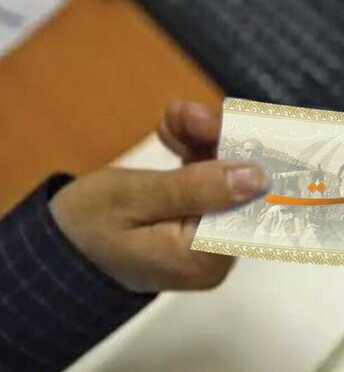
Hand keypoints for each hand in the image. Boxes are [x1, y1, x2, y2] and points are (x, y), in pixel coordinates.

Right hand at [50, 102, 267, 292]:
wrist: (55, 248)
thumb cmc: (83, 227)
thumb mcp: (133, 198)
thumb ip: (197, 187)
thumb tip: (258, 177)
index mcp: (203, 257)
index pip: (250, 204)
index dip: (251, 160)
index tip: (242, 124)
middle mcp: (215, 255)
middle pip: (241, 188)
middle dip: (219, 143)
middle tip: (191, 114)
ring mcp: (208, 241)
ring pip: (226, 178)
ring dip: (203, 141)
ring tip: (176, 116)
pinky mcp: (198, 224)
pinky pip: (209, 181)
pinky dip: (194, 153)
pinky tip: (173, 130)